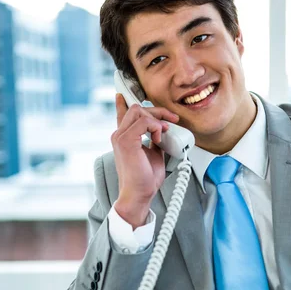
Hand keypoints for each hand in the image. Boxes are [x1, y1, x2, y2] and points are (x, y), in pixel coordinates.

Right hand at [111, 94, 178, 228]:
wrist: (140, 193)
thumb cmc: (145, 179)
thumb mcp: (154, 154)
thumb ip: (154, 140)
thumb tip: (164, 132)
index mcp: (124, 137)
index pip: (121, 114)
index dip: (123, 103)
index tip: (122, 95)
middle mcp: (119, 135)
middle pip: (136, 108)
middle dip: (157, 111)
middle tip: (171, 121)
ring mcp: (120, 137)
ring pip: (139, 111)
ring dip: (157, 119)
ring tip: (164, 134)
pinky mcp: (126, 141)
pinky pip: (144, 122)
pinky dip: (156, 127)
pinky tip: (159, 139)